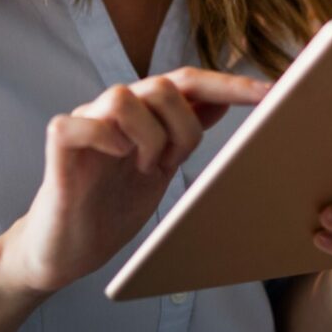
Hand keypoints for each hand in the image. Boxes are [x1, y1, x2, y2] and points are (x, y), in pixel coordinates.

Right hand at [0, 68, 269, 294]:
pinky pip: (80, 123)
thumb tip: (220, 101)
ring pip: (123, 97)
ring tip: (143, 168)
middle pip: (161, 85)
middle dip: (181, 128)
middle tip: (171, 164)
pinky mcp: (59, 143)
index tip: (272, 93)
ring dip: (146, 137)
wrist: (66, 249)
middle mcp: (114, 108)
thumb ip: (183, 132)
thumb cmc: (110, 207)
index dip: (229, 84)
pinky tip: (115, 159)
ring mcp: (86, 122)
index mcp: (143, 113)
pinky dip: (104, 139)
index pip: (189, 82)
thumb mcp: (160, 167)